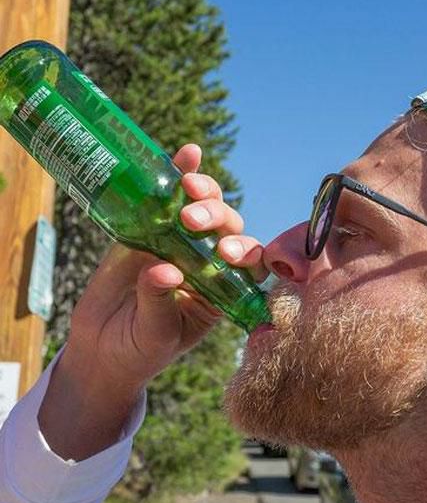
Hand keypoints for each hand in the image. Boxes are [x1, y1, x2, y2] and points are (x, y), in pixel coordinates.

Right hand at [39, 144, 267, 459]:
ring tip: (188, 186)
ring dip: (203, 192)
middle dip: (217, 218)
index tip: (226, 253)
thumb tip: (164, 270)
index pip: (249, 264)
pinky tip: (187, 154)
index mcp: (222, 289)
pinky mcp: (147, 230)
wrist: (101, 348)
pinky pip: (166, 200)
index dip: (246, 252)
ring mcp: (178, 242)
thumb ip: (160, 301)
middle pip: (227, 229)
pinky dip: (177, 175)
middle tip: (193, 220)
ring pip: (202, 208)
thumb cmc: (140, 348)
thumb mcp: (156, 333)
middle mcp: (207, 261)